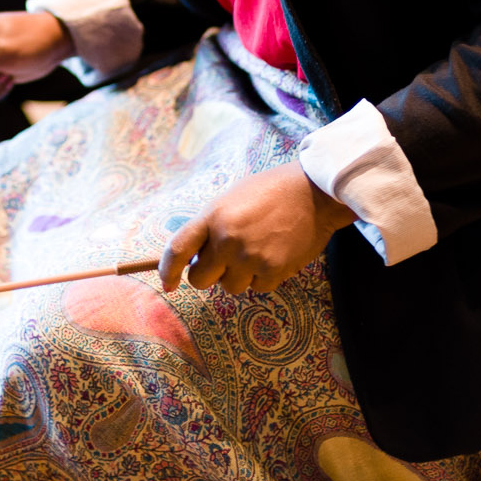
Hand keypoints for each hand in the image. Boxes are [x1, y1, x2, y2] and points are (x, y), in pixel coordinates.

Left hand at [159, 163, 355, 295]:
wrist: (312, 193)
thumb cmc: (270, 192)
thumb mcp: (230, 200)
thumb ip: (211, 226)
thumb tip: (197, 256)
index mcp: (212, 216)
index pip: (177, 249)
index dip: (168, 270)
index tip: (168, 283)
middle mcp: (227, 239)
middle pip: (200, 278)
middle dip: (209, 274)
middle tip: (223, 262)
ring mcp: (250, 257)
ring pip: (230, 287)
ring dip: (238, 275)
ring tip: (256, 250)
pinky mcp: (273, 270)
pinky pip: (257, 288)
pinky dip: (263, 277)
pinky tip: (274, 254)